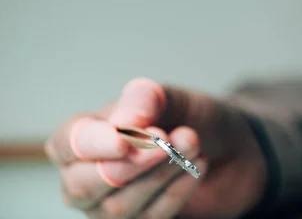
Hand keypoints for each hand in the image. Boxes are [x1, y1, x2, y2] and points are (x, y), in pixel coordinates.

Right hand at [45, 78, 267, 217]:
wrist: (227, 147)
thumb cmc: (188, 118)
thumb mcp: (173, 97)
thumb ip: (147, 100)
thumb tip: (126, 122)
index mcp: (82, 136)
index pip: (69, 144)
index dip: (94, 144)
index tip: (124, 139)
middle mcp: (84, 177)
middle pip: (84, 185)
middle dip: (131, 164)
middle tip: (167, 141)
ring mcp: (108, 209)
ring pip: (119, 207)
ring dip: (161, 173)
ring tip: (193, 143)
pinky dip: (176, 191)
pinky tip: (198, 166)